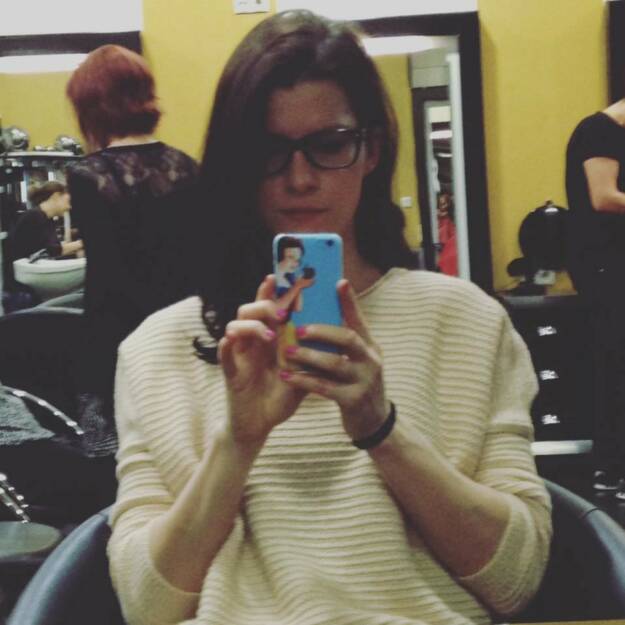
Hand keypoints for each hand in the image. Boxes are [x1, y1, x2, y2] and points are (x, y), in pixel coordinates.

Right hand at [218, 275, 306, 444]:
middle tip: (284, 313)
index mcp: (268, 337)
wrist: (261, 424)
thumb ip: (310, 352)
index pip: (267, 307)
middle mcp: (252, 341)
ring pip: (235, 326)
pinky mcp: (230, 371)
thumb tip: (333, 334)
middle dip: (265, 305)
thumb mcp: (301, 371)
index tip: (279, 274)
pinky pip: (224, 353)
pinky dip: (227, 344)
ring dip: (252, 325)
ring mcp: (239, 355)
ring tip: (271, 337)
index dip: (270, 290)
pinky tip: (233, 340)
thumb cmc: (280, 395)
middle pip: (249, 310)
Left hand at [279, 279, 388, 440]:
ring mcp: (364, 381)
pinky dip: (304, 380)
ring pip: (335, 364)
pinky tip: (286, 376)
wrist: (373, 422)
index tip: (338, 282)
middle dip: (322, 331)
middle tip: (298, 328)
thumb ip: (345, 339)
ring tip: (287, 351)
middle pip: (348, 338)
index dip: (350, 301)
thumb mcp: (359, 360)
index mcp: (370, 347)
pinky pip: (325, 388)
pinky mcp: (353, 401)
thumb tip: (325, 312)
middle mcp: (371, 361)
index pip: (359, 320)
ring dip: (309, 356)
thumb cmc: (358, 384)